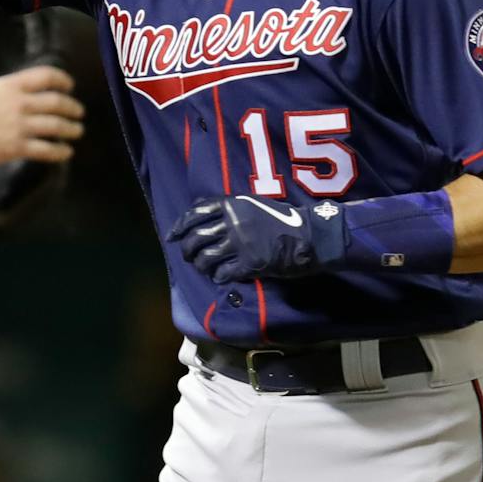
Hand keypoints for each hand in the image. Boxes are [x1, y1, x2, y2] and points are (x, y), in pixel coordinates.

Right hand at [0, 65, 83, 166]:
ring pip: (56, 126)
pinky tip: (66, 152)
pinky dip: (60, 151)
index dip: (62, 80)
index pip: (46, 76)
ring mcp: (19, 126)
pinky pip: (46, 150)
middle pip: (57, 102)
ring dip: (71, 129)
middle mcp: (19, 104)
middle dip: (72, 107)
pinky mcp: (16, 147)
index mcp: (10, 86)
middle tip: (79, 112)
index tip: (70, 86)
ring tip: (77, 132)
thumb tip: (1, 92)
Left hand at [168, 195, 342, 282]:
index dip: (179, 227)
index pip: (194, 214)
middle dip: (187, 251)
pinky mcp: (249, 263)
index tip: (171, 237)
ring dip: (201, 266)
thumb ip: (230, 207)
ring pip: (204, 258)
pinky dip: (219, 277)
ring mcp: (240, 243)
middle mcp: (232, 222)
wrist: (311, 235)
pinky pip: (222, 274)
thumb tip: (202, 211)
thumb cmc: (284, 219)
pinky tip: (223, 277)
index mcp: (232, 204)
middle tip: (190, 257)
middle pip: (195, 238)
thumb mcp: (254, 203)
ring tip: (206, 268)